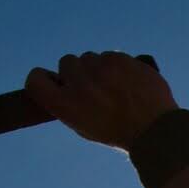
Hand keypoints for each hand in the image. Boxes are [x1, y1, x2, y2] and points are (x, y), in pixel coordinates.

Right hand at [24, 51, 177, 151]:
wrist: (153, 128)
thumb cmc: (116, 132)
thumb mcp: (82, 126)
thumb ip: (67, 103)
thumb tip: (63, 84)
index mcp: (64, 104)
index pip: (35, 78)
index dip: (42, 78)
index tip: (52, 82)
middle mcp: (78, 83)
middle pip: (66, 62)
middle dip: (77, 72)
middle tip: (92, 87)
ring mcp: (100, 68)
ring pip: (90, 57)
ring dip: (97, 68)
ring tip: (114, 87)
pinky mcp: (120, 58)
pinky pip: (111, 55)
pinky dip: (117, 65)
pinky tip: (127, 81)